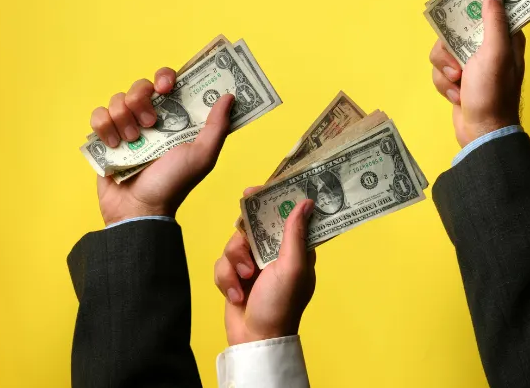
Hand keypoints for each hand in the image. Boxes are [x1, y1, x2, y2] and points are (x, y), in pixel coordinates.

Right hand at [89, 67, 235, 225]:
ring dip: (124, 118)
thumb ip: (217, 126)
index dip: (166, 77)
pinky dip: (104, 127)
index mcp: (175, 118)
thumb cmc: (174, 183)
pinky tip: (114, 145)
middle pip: (141, 86)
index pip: (169, 81)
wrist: (139, 209)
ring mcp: (126, 126)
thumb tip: (229, 96)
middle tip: (150, 123)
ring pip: (118, 99)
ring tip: (132, 142)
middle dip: (142, 99)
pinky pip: (98, 115)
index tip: (166, 87)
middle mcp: (151, 118)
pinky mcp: (105, 137)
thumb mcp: (202, 155)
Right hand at [215, 193, 316, 344]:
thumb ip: (295, 234)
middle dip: (246, 230)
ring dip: (235, 261)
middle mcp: (274, 253)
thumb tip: (307, 202)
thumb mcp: (293, 267)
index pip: (286, 215)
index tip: (258, 190)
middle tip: (241, 225)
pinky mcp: (234, 275)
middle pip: (254, 224)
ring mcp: (253, 264)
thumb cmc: (280, 305)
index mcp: (295, 249)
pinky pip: (222, 262)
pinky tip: (234, 295)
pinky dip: (225, 278)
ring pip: (235, 242)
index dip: (273, 200)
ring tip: (244, 278)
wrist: (254, 339)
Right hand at [429, 0, 525, 146]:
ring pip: (443, 49)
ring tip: (458, 81)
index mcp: (504, 36)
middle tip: (451, 52)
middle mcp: (488, 46)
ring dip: (445, 67)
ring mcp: (471, 62)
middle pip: (456, 25)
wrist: (481, 133)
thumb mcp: (495, 53)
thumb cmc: (493, 93)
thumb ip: (493, 20)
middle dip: (448, 44)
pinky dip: (444, 83)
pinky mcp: (458, 78)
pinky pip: (440, 69)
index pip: (487, 3)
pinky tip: (457, 95)